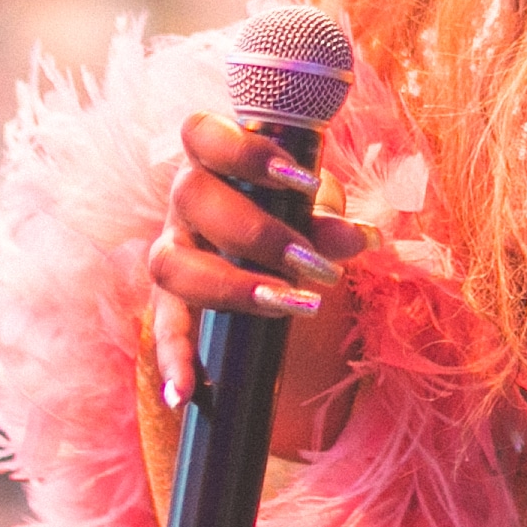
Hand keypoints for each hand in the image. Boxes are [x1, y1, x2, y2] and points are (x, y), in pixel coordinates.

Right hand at [144, 113, 375, 424]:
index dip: (246, 151)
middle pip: (193, 198)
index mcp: (214, 157)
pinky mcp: (169, 298)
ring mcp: (170, 247)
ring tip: (292, 306)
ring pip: (173, 263)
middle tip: (316, 263)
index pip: (202, 132)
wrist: (265, 244)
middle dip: (259, 232)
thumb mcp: (313, 210)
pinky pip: (162, 327)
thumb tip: (363, 237)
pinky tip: (187, 394)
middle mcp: (184, 198)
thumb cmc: (290, 208)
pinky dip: (172, 360)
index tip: (302, 182)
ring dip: (233, 287)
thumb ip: (330, 220)